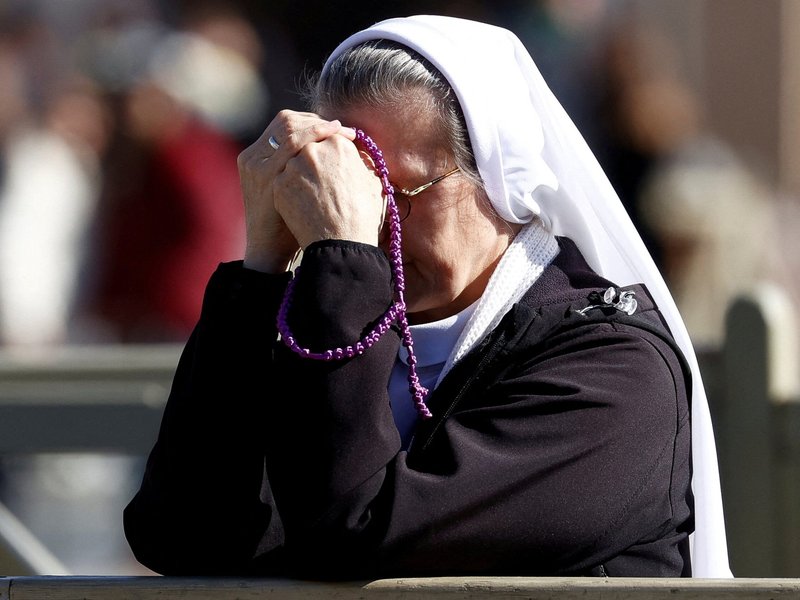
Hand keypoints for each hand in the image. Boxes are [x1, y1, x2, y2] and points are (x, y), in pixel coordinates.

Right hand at [237, 111, 365, 272]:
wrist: (270, 249)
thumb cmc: (288, 223)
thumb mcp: (288, 189)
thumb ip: (299, 168)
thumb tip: (329, 147)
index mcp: (255, 157)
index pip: (284, 124)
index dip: (311, 122)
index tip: (335, 128)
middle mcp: (253, 157)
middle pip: (286, 120)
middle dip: (317, 121)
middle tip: (342, 128)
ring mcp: (256, 164)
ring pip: (290, 127)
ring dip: (320, 126)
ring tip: (344, 132)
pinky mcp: (265, 174)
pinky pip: (293, 143)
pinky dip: (316, 136)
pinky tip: (336, 141)